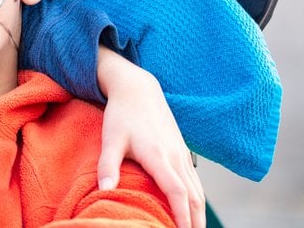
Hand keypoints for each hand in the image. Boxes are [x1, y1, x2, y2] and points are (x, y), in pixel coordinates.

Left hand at [96, 47, 204, 227]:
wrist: (138, 89)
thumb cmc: (121, 115)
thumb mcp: (110, 139)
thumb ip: (107, 165)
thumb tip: (104, 190)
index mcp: (158, 155)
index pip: (176, 191)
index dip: (182, 214)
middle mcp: (175, 156)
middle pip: (194, 195)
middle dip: (196, 220)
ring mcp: (181, 153)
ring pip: (197, 188)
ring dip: (199, 211)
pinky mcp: (182, 151)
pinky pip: (195, 179)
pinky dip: (197, 198)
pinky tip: (193, 209)